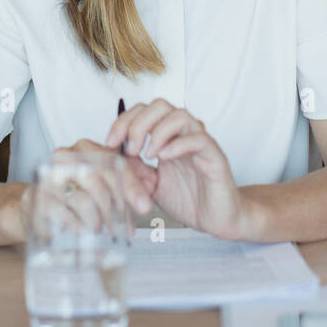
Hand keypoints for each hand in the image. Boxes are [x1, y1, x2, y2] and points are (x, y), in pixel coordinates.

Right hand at [20, 140, 156, 237]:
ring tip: (102, 229)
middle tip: (122, 226)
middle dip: (115, 207)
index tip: (144, 205)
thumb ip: (128, 184)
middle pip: (99, 180)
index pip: (113, 163)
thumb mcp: (104, 184)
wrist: (37, 204)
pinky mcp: (38, 199)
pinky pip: (66, 216)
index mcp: (84, 148)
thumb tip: (149, 192)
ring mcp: (48, 177)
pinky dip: (81, 227)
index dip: (132, 186)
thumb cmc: (74, 192)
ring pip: (84, 201)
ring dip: (99, 221)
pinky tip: (85, 230)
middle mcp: (64, 158)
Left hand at [104, 99, 249, 239]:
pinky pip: (199, 139)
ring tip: (147, 155)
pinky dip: (178, 145)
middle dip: (138, 123)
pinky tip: (164, 158)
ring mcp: (199, 143)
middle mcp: (183, 135)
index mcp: (166, 138)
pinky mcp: (215, 156)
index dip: (123, 121)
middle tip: (130, 149)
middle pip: (160, 105)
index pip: (143, 111)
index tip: (110, 143)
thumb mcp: (150, 185)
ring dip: (157, 131)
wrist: (215, 220)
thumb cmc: (188, 200)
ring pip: (180, 115)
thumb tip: (114, 156)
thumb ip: (135, 169)